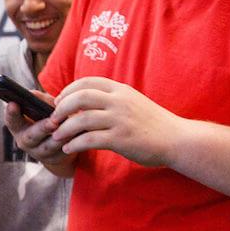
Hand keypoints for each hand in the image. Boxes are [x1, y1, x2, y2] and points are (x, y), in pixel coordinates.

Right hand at [4, 91, 69, 166]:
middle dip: (42, 128)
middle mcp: (26, 142)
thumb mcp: (43, 108)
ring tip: (70, 127)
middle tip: (53, 122)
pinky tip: (79, 134)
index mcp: (19, 127)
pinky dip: (71, 142)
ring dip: (60, 137)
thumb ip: (39, 100)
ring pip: (49, 146)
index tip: (13, 103)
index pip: (11, 120)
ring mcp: (40, 153)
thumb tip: (32, 94)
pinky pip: (63, 151)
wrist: (58, 143)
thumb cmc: (48, 119)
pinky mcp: (55, 159)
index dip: (11, 113)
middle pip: (31, 136)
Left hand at [50, 77, 182, 167]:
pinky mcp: (120, 139)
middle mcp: (118, 101)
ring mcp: (119, 120)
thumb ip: (111, 99)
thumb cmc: (152, 122)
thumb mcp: (132, 101)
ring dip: (64, 128)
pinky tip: (69, 148)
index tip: (58, 101)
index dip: (68, 90)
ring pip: (81, 119)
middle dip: (61, 108)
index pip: (86, 82)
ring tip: (57, 136)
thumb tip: (84, 101)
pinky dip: (75, 144)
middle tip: (52, 119)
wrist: (176, 138)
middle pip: (79, 97)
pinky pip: (89, 139)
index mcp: (120, 89)